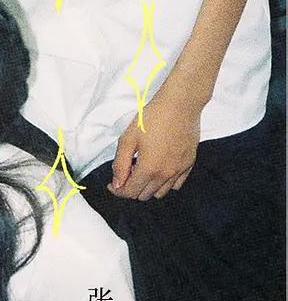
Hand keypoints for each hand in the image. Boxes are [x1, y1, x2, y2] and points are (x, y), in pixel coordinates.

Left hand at [109, 81, 202, 200]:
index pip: (130, 192)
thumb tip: (117, 184)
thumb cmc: (152, 118)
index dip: (118, 190)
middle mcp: (165, 174)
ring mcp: (179, 170)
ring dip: (148, 187)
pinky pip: (176, 184)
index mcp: (149, 169)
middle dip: (132, 187)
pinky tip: (158, 169)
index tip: (112, 183)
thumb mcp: (128, 138)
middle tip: (127, 171)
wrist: (180, 105)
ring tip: (142, 170)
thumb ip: (121, 164)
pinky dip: (165, 183)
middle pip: (144, 195)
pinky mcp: (189, 164)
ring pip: (160, 192)